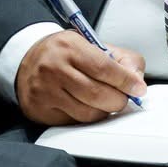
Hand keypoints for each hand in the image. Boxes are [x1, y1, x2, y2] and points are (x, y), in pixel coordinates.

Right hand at [15, 31, 147, 125]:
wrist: (28, 59)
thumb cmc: (67, 53)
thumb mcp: (95, 44)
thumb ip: (123, 60)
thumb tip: (137, 82)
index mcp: (70, 47)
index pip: (105, 69)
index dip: (126, 82)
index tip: (139, 89)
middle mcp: (53, 69)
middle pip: (97, 94)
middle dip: (118, 100)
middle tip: (123, 98)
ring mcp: (44, 91)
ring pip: (87, 113)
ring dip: (103, 111)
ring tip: (104, 101)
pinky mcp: (38, 110)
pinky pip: (72, 122)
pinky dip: (86, 117)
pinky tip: (85, 106)